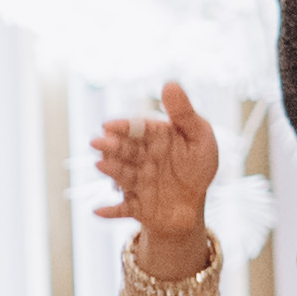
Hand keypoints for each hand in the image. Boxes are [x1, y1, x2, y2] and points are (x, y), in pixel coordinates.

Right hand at [87, 81, 222, 266]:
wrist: (192, 204)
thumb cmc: (197, 166)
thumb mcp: (199, 136)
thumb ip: (184, 113)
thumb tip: (169, 83)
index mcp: (154, 139)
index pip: (137, 129)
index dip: (122, 127)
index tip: (108, 125)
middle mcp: (140, 159)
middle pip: (125, 151)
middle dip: (112, 147)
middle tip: (99, 143)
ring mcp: (136, 183)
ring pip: (123, 175)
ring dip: (111, 171)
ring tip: (101, 166)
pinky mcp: (136, 206)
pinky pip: (123, 210)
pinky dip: (110, 212)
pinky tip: (97, 211)